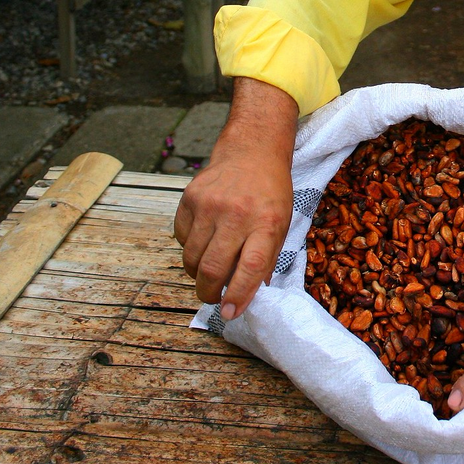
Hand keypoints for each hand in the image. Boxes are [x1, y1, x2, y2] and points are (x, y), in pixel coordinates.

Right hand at [174, 78, 298, 318]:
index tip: (231, 312)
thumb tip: (248, 296)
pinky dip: (189, 248)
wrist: (252, 150)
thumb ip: (266, 259)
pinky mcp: (189, 198)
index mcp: (267, 223)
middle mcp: (237, 214)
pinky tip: (204, 239)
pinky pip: (181, 238)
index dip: (238, 295)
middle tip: (213, 297)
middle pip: (213, 268)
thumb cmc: (271, 193)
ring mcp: (210, 205)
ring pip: (191, 258)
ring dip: (197, 274)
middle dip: (210, 293)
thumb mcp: (282, 223)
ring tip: (209, 270)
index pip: (250, 268)